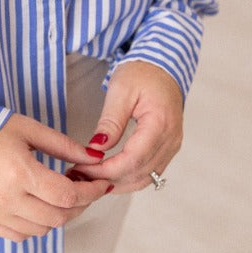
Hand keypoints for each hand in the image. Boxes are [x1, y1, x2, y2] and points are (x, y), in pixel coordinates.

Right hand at [0, 113, 112, 241]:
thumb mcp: (28, 129)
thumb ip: (64, 146)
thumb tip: (95, 158)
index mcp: (20, 173)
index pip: (68, 195)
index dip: (91, 192)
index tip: (101, 184)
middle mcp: (7, 198)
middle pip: (58, 217)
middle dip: (80, 205)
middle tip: (85, 189)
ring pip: (42, 230)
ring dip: (58, 216)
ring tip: (60, 196)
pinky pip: (19, 235)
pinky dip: (35, 226)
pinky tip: (37, 206)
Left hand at [76, 60, 183, 191]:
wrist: (163, 69)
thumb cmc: (142, 74)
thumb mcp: (120, 90)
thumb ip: (110, 121)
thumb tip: (97, 148)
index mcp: (160, 124)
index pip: (133, 159)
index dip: (106, 170)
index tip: (83, 169)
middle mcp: (170, 140)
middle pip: (139, 174)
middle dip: (107, 179)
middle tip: (79, 176)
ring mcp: (171, 147)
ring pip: (145, 179)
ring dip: (117, 183)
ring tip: (89, 179)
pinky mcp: (167, 150)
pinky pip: (149, 173)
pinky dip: (127, 178)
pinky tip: (107, 176)